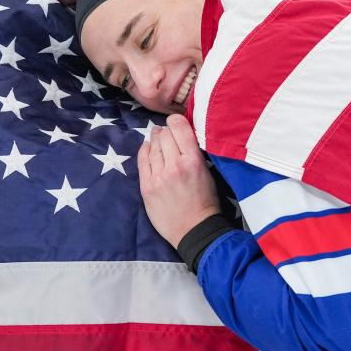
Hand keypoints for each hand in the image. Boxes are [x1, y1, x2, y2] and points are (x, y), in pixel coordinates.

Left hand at [137, 114, 220, 248]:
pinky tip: (148, 148)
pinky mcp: (147, 187)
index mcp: (193, 160)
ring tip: (158, 137)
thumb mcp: (207, 172)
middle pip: (165, 135)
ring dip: (156, 139)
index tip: (176, 122)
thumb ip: (194, 153)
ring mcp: (158, 176)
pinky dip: (145, 150)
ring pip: (153, 146)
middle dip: (166, 131)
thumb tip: (182, 135)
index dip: (176, 121)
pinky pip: (142, 161)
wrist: (194, 229)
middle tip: (168, 133)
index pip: (180, 127)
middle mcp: (174, 165)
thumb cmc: (205, 202)